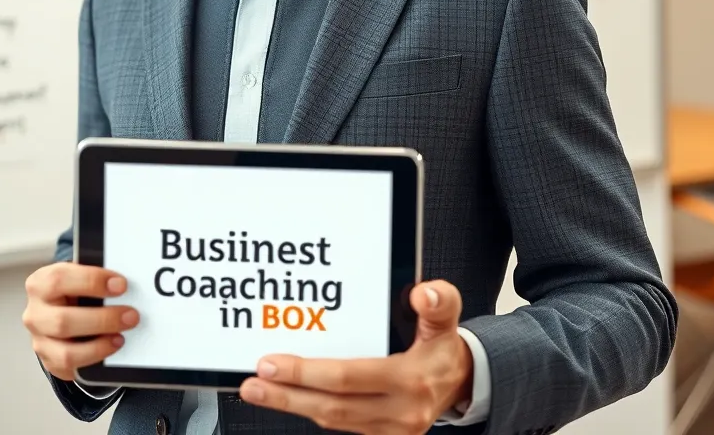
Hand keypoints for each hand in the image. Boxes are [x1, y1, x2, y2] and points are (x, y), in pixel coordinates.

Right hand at [22, 262, 138, 380]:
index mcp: (41, 283)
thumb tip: (124, 282)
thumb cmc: (75, 286)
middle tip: (131, 316)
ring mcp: (40, 341)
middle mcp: (35, 313)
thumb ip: (96, 276)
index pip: (60, 279)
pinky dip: (94, 360)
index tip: (121, 285)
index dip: (92, 281)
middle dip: (102, 320)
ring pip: (66, 353)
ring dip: (99, 347)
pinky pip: (71, 369)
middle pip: (63, 321)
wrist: (61, 306)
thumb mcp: (80, 274)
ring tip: (121, 338)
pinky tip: (110, 349)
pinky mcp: (50, 361)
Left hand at [239, 280, 472, 433]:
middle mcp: (399, 412)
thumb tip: (423, 292)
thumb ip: (438, 302)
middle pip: (332, 407)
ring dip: (292, 405)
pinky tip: (289, 398)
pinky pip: (340, 425)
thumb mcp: (446, 318)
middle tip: (254, 380)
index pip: (348, 377)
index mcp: (410, 380)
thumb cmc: (442, 347)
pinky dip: (312, 411)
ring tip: (258, 390)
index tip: (272, 361)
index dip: (306, 372)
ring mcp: (389, 430)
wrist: (458, 383)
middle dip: (287, 394)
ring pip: (332, 420)